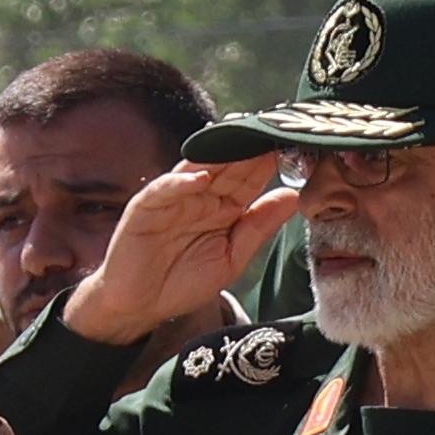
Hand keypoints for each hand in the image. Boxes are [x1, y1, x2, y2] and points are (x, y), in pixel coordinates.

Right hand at [71, 159, 288, 344]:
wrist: (139, 306)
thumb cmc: (181, 283)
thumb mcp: (231, 259)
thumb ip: (258, 228)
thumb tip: (292, 195)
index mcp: (224, 207)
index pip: (250, 176)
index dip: (270, 160)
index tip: (296, 143)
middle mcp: (200, 196)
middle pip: (228, 165)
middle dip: (249, 147)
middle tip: (273, 128)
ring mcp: (173, 199)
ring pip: (198, 168)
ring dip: (218, 154)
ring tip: (241, 140)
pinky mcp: (145, 208)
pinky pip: (163, 191)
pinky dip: (180, 183)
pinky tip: (200, 178)